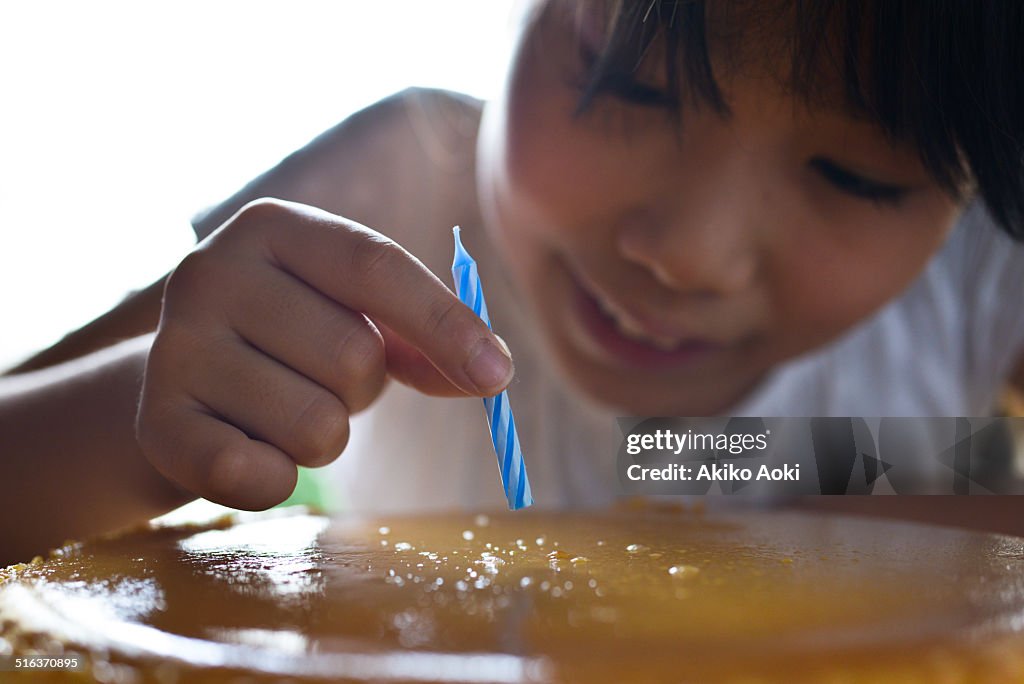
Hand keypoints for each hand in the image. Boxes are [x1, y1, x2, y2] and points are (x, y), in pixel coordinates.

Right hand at [137, 198, 512, 509]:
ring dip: (325, 436)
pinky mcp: (157, 425)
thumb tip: (492, 371)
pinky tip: (249, 448)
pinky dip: (279, 478)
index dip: (445, 323)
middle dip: (362, 389)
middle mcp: (210, 272)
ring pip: (319, 426)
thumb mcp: (354, 314)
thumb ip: (425, 336)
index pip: (375, 266)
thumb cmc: (290, 340)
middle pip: (355, 355)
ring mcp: (174, 348)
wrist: (182, 390)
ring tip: (283, 409)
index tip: (498, 376)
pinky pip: (263, 477)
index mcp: (272, 228)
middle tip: (320, 379)